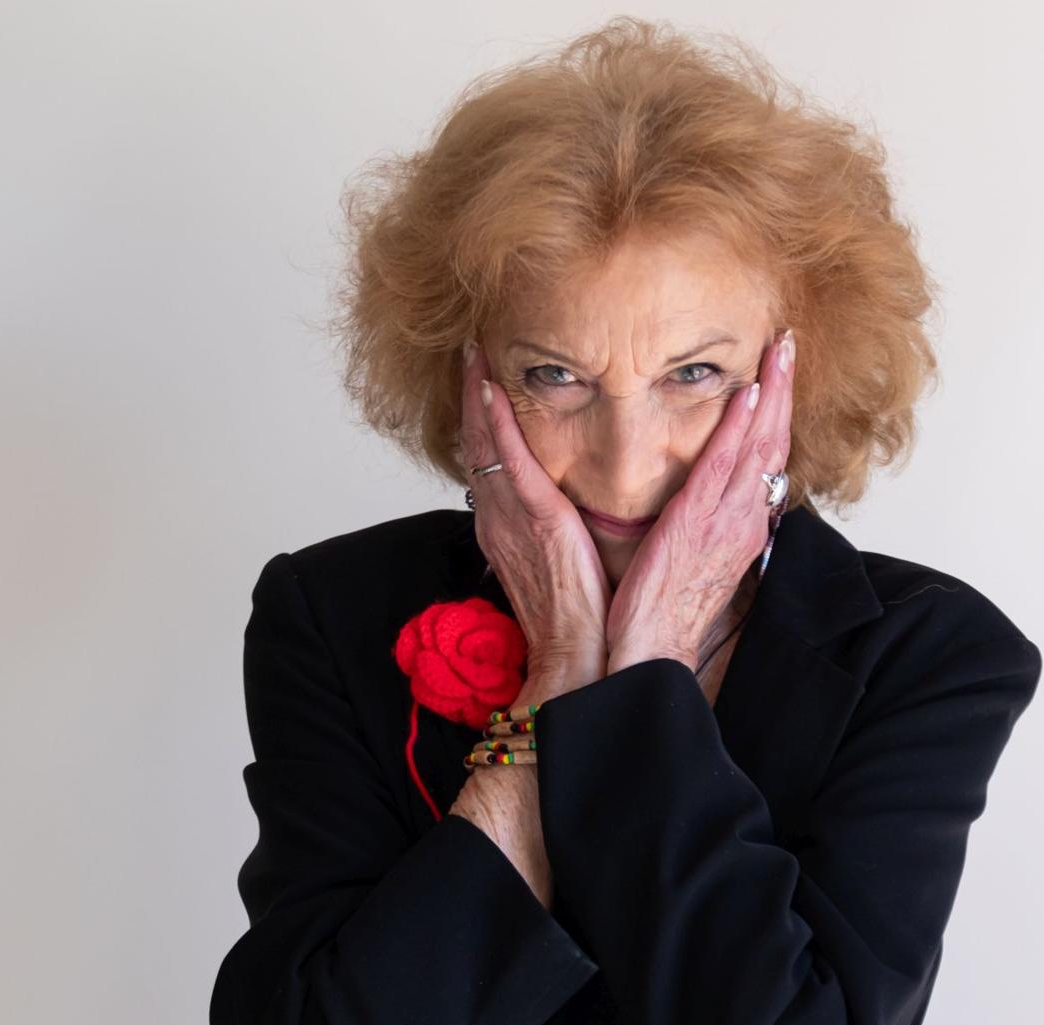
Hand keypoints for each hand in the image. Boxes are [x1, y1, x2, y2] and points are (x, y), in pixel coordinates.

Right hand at [459, 338, 610, 685]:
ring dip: (477, 394)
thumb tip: (562, 515)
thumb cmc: (572, 619)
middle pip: (477, 443)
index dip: (482, 418)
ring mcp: (510, 518)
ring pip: (485, 444)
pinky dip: (496, 425)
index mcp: (506, 528)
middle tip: (471, 348)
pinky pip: (509, 463)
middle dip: (472, 394)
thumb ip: (551, 534)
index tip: (482, 379)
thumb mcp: (557, 566)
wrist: (571, 658)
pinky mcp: (534, 520)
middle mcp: (498, 518)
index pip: (489, 460)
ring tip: (475, 350)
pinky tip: (489, 390)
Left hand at [605, 327, 794, 673]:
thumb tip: (703, 498)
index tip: (778, 373)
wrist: (651, 650)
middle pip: (773, 442)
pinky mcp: (697, 525)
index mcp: (740, 525)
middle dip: (783, 389)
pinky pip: (723, 469)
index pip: (766, 458)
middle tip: (788, 342)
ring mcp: (725, 521)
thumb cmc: (665, 608)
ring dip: (772, 394)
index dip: (776, 413)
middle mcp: (743, 519)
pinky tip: (748, 394)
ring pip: (759, 447)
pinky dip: (740, 429)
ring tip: (779, 350)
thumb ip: (703, 521)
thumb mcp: (693, 557)